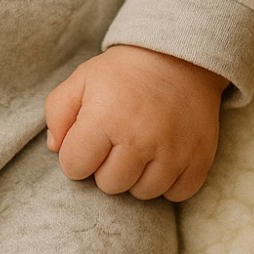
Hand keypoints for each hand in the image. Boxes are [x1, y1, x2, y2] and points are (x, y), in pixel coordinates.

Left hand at [44, 45, 225, 200]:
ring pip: (142, 194)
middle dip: (104, 167)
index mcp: (105, 118)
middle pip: (108, 185)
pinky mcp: (198, 161)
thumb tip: (55, 148)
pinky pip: (175, 195)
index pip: (74, 167)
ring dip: (135, 176)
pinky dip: (167, 182)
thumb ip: (58, 112)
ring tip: (137, 146)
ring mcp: (172, 153)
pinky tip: (161, 156)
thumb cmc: (122, 72)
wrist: (177, 58)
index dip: (75, 156)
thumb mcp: (81, 79)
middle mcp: (140, 139)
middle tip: (114, 142)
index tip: (87, 140)